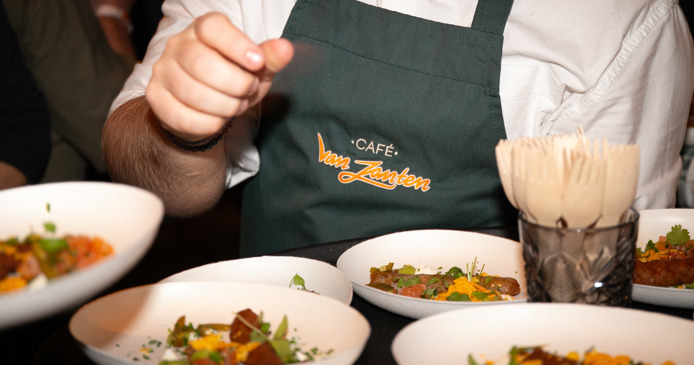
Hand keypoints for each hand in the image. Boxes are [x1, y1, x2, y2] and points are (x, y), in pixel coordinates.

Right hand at [145, 12, 293, 140]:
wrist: (206, 108)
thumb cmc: (233, 80)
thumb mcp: (255, 68)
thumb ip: (269, 58)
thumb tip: (285, 49)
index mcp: (203, 29)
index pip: (213, 28)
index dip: (237, 45)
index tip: (258, 62)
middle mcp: (178, 45)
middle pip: (202, 64)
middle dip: (235, 84)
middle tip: (248, 90)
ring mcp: (163, 71)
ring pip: (192, 92)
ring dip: (224, 106)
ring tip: (236, 105)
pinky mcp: (156, 98)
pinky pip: (182, 116)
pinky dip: (209, 123)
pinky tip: (219, 120)